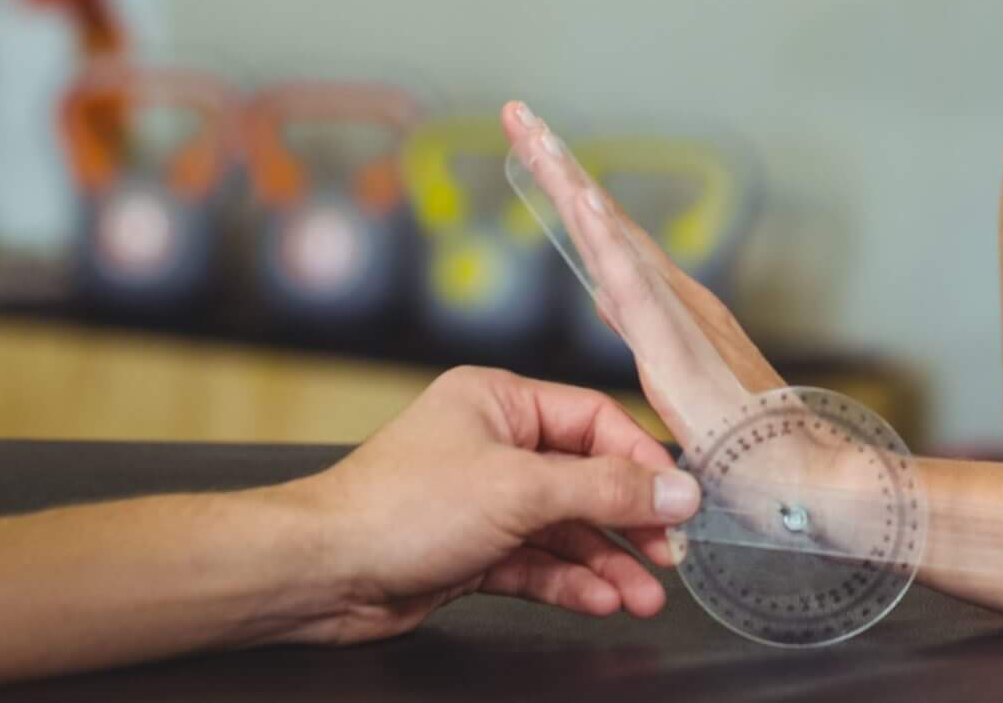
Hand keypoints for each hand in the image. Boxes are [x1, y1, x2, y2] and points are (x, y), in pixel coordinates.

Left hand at [266, 365, 702, 643]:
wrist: (321, 574)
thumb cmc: (401, 508)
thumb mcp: (519, 489)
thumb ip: (605, 490)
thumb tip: (677, 489)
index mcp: (499, 401)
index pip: (595, 421)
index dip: (641, 462)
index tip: (681, 502)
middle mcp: (492, 445)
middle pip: (585, 479)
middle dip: (629, 523)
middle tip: (671, 558)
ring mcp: (481, 501)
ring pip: (563, 530)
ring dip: (605, 563)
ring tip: (644, 598)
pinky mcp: (470, 552)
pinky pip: (536, 564)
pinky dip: (568, 583)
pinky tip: (600, 601)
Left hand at [501, 101, 782, 444]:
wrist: (809, 478)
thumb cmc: (753, 448)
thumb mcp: (682, 387)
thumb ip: (648, 336)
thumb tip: (606, 291)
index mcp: (670, 309)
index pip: (607, 239)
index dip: (570, 193)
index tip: (533, 147)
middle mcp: (676, 298)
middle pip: (604, 221)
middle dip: (560, 167)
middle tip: (519, 114)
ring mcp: (679, 316)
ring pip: (613, 237)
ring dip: (573, 185)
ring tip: (537, 136)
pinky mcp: (678, 348)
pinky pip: (635, 285)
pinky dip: (607, 240)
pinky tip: (582, 202)